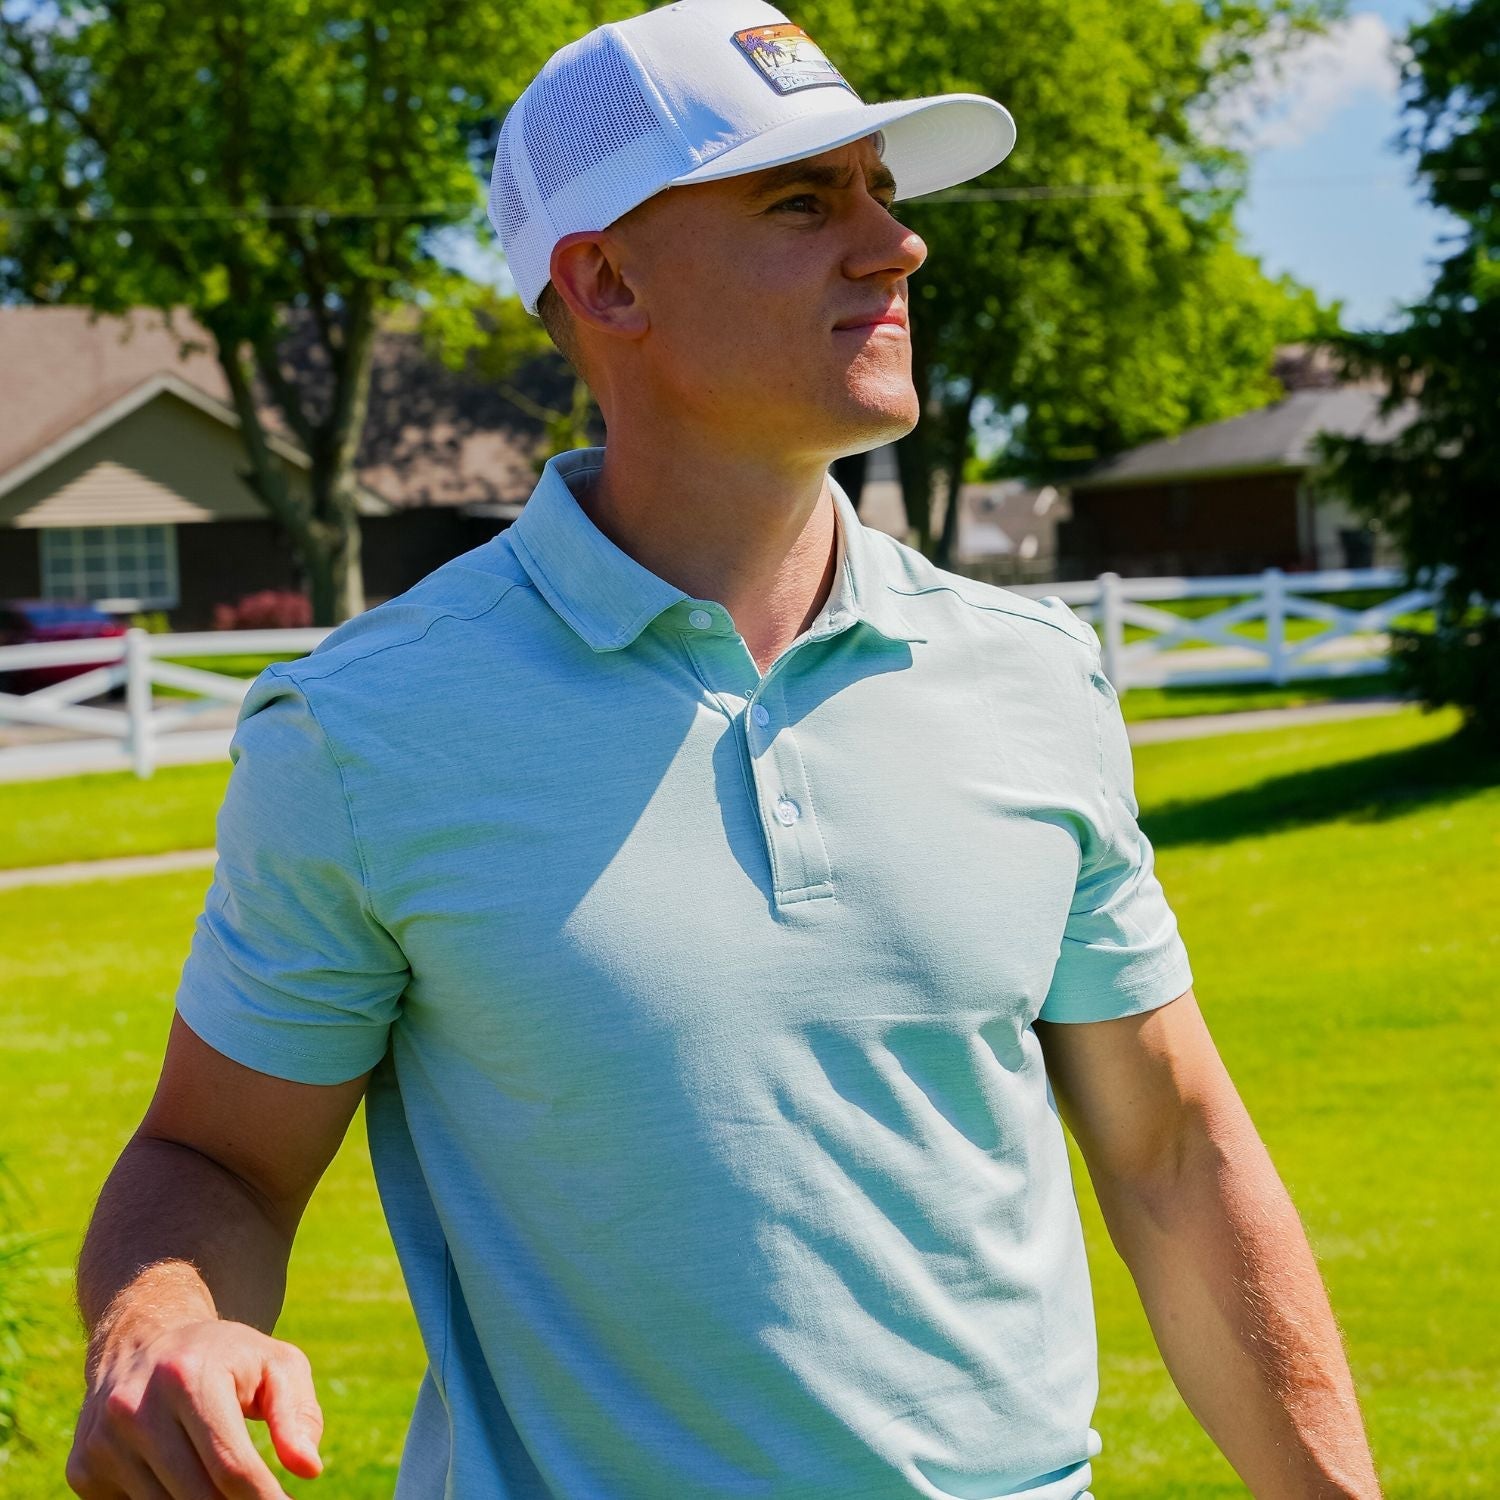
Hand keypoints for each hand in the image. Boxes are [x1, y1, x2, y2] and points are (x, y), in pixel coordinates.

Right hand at [66, 1318, 323, 1497]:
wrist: (144, 1340)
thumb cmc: (225, 1356)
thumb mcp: (275, 1364)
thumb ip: (296, 1413)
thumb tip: (308, 1468)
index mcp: (187, 1377)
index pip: (231, 1466)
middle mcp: (135, 1409)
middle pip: (198, 1498)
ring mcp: (102, 1443)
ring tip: (230, 1490)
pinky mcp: (83, 1469)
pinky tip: (183, 1479)